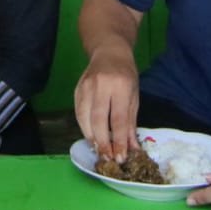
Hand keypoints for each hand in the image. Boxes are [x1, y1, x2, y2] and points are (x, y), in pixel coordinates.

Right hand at [74, 47, 139, 162]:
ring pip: (84, 118)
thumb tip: (132, 149)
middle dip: (102, 142)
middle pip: (98, 119)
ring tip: (99, 150)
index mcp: (120, 85)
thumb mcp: (134, 97)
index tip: (120, 157)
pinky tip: (91, 137)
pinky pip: (78, 113)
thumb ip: (130, 123)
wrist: (109, 51)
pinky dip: (84, 128)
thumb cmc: (126, 74)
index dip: (118, 140)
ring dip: (91, 137)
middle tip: (108, 158)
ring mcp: (86, 86)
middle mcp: (101, 85)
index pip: (117, 118)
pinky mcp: (77, 89)